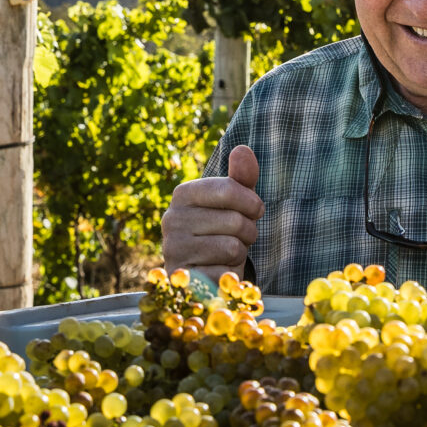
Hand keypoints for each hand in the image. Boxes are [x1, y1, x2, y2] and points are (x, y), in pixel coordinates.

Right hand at [161, 145, 264, 278]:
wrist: (206, 268)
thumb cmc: (224, 228)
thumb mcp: (237, 200)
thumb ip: (242, 176)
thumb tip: (242, 149)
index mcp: (183, 193)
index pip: (230, 189)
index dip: (252, 203)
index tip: (254, 210)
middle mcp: (172, 219)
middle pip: (235, 221)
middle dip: (248, 232)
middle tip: (239, 236)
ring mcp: (173, 249)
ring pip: (232, 248)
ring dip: (240, 252)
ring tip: (228, 252)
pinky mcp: (182, 277)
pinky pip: (224, 272)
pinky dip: (230, 273)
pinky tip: (218, 269)